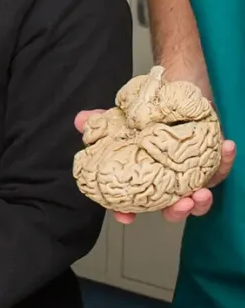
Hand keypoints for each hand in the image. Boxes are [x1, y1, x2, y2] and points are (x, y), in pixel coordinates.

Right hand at [74, 110, 235, 222]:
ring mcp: (189, 174)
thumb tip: (82, 121)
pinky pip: (220, 168)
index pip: (132, 200)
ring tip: (201, 192)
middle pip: (171, 207)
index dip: (126, 211)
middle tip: (180, 204)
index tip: (126, 216)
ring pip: (198, 197)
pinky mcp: (210, 161)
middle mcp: (166, 181)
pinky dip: (224, 161)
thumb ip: (100, 123)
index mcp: (143, 177)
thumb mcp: (119, 117)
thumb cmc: (147, 112)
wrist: (174, 91)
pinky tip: (225, 147)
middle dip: (176, 211)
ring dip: (202, 200)